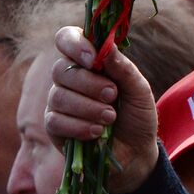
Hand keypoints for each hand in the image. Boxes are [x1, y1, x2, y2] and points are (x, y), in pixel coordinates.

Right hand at [46, 26, 159, 193]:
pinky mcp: (54, 128)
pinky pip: (55, 120)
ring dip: (88, 107)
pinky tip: (97, 132)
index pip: (66, 39)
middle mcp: (69, 79)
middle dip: (88, 83)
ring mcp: (59, 103)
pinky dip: (78, 126)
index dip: (75, 44)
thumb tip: (106, 47)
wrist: (136, 154)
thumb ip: (124, 69)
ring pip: (58, 96)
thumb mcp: (139, 91)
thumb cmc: (137, 117)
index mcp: (88, 62)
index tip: (93, 58)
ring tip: (110, 117)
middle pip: (61, 69)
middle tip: (113, 95)